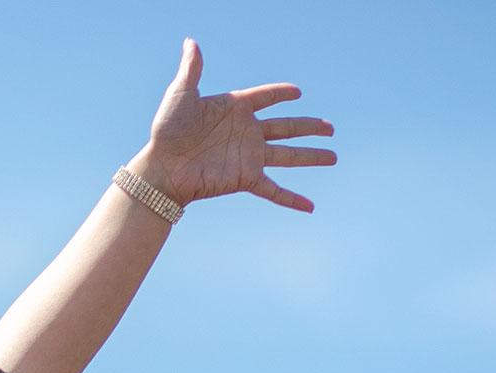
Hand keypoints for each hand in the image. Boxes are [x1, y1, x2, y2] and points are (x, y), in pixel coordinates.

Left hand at [134, 39, 335, 212]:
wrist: (162, 167)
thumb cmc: (167, 130)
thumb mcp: (180, 94)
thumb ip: (192, 69)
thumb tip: (191, 42)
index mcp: (235, 108)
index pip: (265, 97)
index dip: (280, 94)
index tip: (297, 92)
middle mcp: (246, 132)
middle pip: (286, 127)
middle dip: (309, 126)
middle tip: (330, 127)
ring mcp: (249, 156)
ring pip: (288, 155)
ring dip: (311, 156)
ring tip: (334, 156)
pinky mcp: (246, 178)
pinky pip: (274, 190)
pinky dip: (292, 199)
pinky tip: (310, 207)